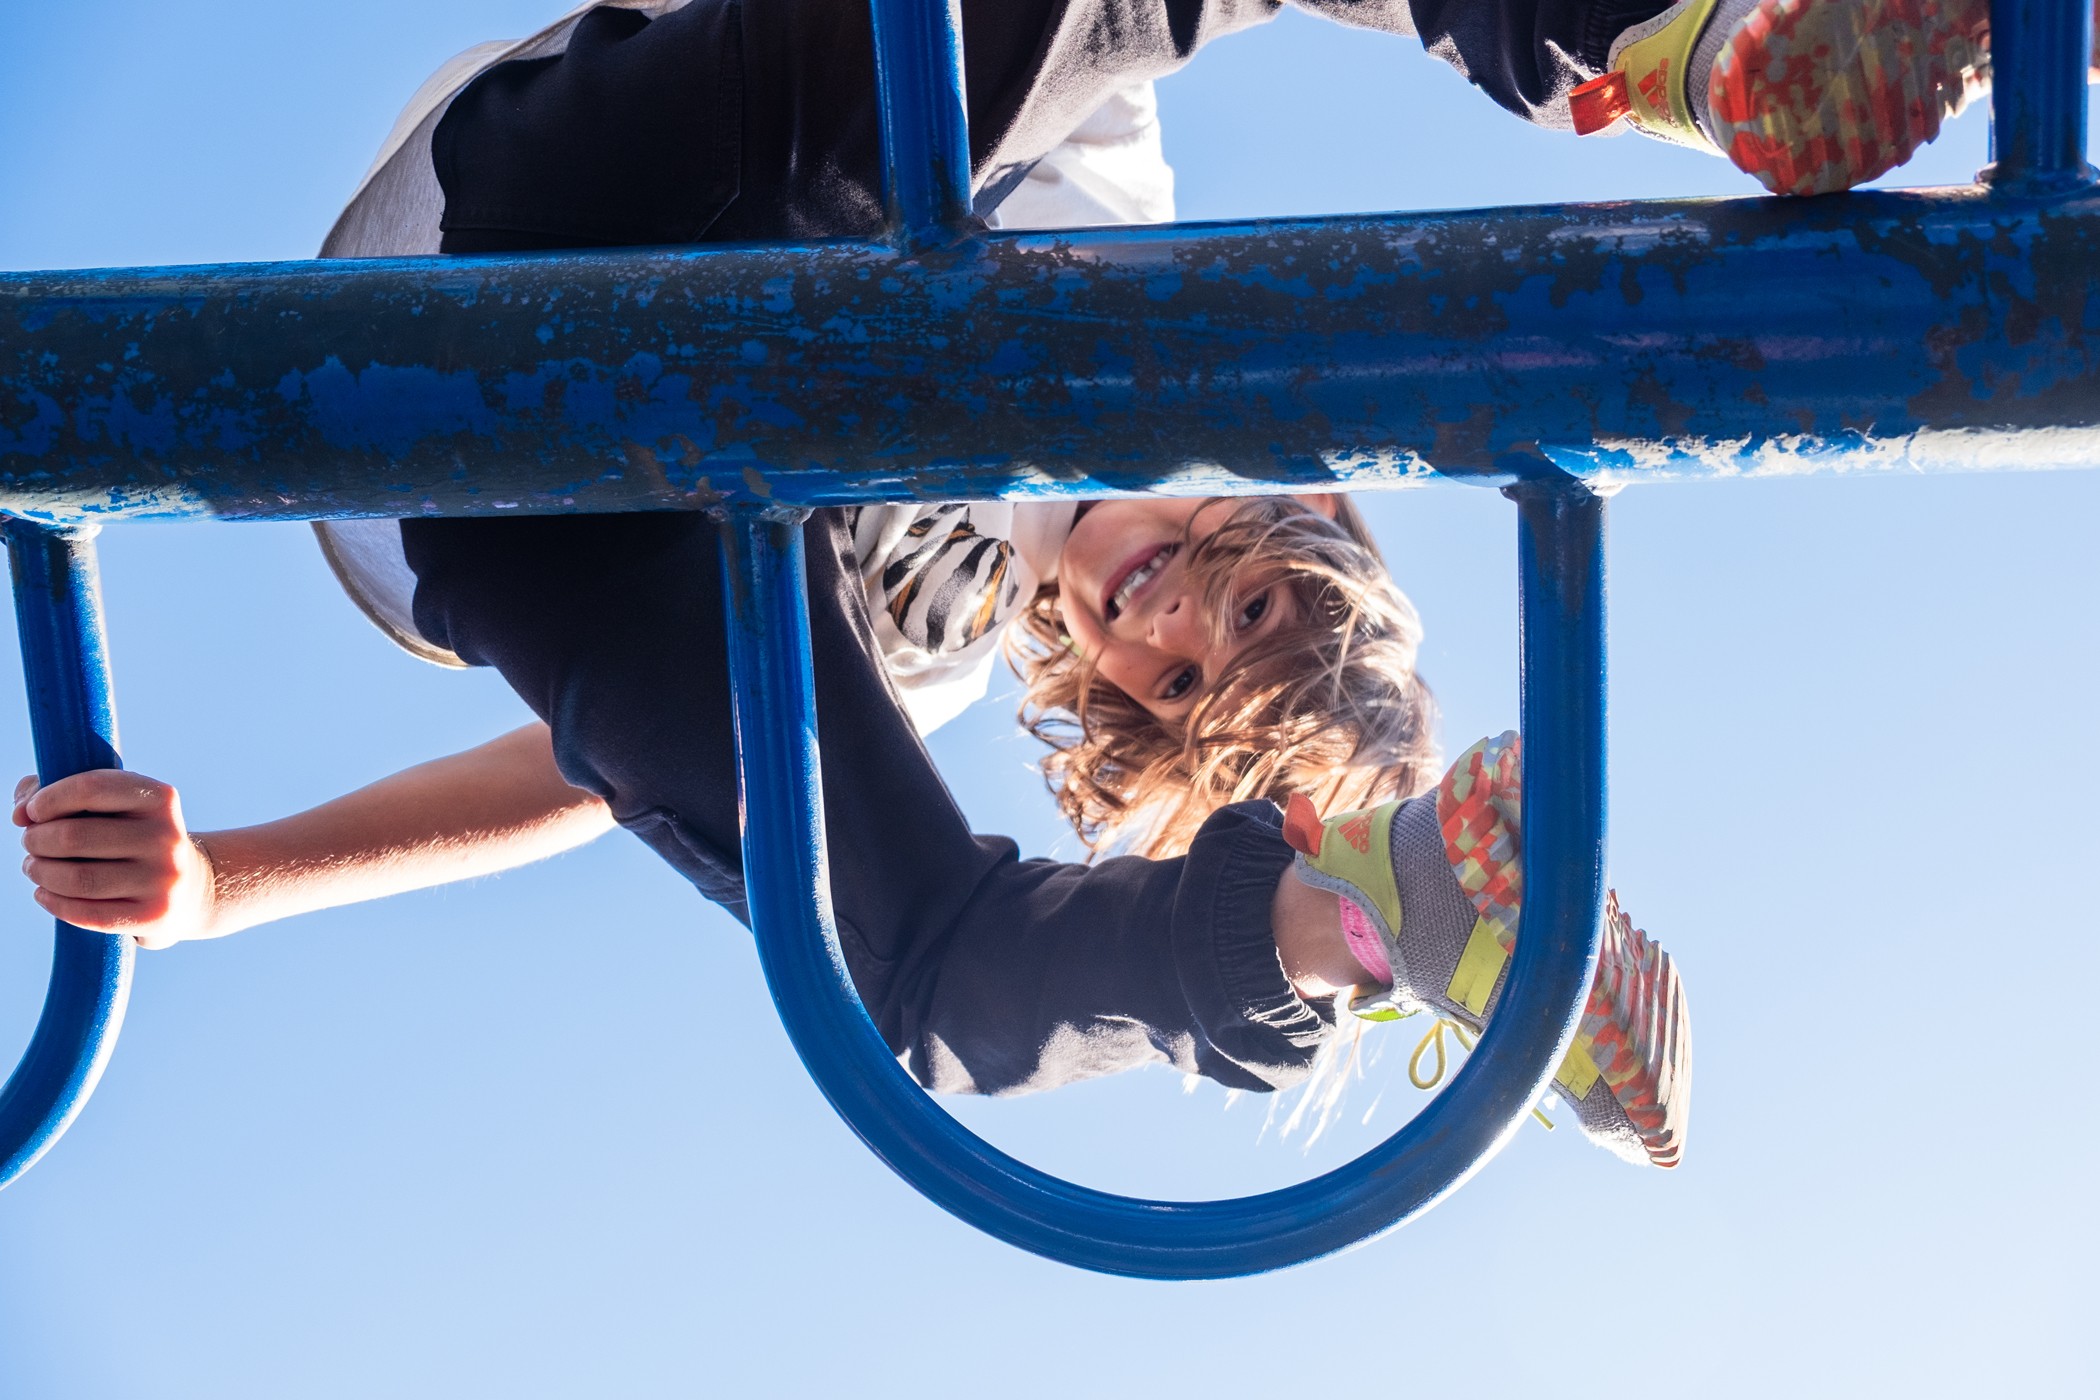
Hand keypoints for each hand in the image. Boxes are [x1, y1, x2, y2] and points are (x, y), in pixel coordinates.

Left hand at [14, 771, 219, 948]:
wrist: (193, 887)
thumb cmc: (135, 838)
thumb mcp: (118, 806)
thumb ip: (63, 792)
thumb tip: (21, 811)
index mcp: (160, 798)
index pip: (92, 788)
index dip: (49, 798)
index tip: (32, 813)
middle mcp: (167, 838)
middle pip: (74, 837)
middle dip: (36, 840)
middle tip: (31, 844)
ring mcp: (163, 879)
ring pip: (77, 879)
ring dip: (40, 872)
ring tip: (34, 868)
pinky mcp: (153, 915)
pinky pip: (86, 914)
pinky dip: (53, 903)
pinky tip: (44, 894)